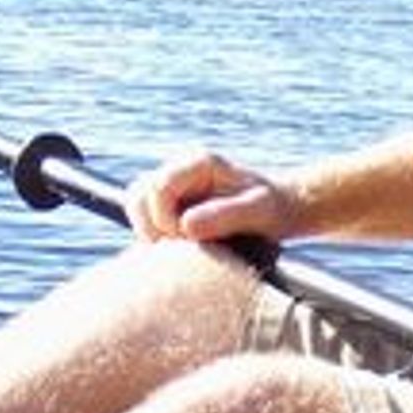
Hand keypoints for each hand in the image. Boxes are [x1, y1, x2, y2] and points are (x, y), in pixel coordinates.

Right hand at [126, 148, 298, 246]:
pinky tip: (179, 249)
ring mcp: (171, 188)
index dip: (166, 219)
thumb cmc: (271, 208)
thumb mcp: (258, 211)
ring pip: (136, 207)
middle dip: (153, 227)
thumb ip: (226, 216)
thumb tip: (186, 226)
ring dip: (149, 233)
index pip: (159, 187)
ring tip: (179, 249)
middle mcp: (180, 171)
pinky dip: (154, 238)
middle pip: (138, 195)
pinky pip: (144, 221)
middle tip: (182, 246)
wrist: (277, 211)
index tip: (188, 239)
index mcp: (199, 163)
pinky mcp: (168, 206)